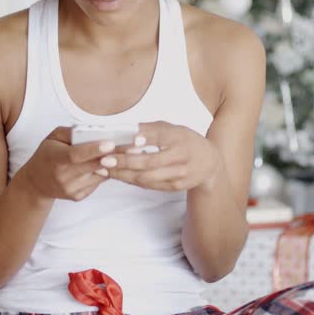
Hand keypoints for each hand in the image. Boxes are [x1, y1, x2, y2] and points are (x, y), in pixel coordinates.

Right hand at [19, 126, 122, 201]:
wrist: (36, 183)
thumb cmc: (47, 154)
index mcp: (54, 159)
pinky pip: (98, 182)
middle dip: (116, 155)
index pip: (75, 155)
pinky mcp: (78, 196)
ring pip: (100, 174)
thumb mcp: (52, 138)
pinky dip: (106, 171)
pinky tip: (111, 163)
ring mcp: (71, 189)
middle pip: (93, 165)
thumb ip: (70, 132)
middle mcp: (62, 176)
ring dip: (116, 163)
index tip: (110, 143)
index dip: (93, 150)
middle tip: (135, 145)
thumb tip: (93, 130)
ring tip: (132, 151)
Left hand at [96, 121, 220, 192]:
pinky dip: (131, 180)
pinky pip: (149, 185)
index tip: (121, 140)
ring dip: (123, 174)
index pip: (157, 137)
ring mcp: (179, 174)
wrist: (209, 163)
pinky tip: (119, 175)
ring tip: (105, 169)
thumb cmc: (186, 141)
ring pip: (146, 177)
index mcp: (179, 137)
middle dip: (124, 162)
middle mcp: (180, 156)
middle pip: (149, 162)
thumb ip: (151, 128)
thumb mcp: (173, 128)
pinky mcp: (175, 187)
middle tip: (104, 159)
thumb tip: (125, 128)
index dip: (139, 140)